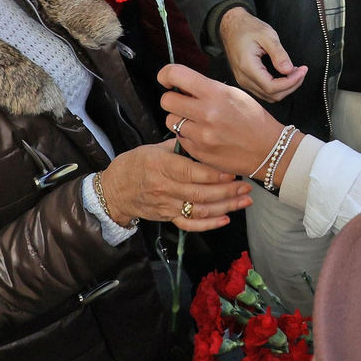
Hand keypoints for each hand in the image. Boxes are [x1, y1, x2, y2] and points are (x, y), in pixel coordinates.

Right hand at [97, 143, 252, 231]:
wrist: (114, 190)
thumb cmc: (135, 163)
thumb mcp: (153, 148)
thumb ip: (178, 146)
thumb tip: (201, 135)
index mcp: (162, 166)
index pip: (192, 172)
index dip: (214, 174)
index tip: (232, 171)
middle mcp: (165, 188)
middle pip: (200, 193)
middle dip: (227, 191)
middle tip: (246, 186)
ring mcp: (167, 205)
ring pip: (199, 210)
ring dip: (225, 207)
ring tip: (244, 201)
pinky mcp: (168, 217)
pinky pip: (190, 224)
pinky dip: (208, 224)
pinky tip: (225, 219)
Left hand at [161, 64, 286, 178]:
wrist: (268, 150)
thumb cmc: (253, 119)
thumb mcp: (234, 94)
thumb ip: (207, 88)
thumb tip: (182, 85)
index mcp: (216, 93)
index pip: (176, 75)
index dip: (166, 75)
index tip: (167, 79)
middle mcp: (206, 113)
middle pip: (166, 100)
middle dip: (172, 99)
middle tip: (183, 102)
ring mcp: (201, 135)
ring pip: (171, 121)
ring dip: (180, 119)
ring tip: (196, 121)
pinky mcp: (199, 152)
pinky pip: (180, 139)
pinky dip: (188, 136)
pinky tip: (204, 135)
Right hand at [218, 6, 306, 100]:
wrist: (231, 26)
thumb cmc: (247, 28)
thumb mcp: (267, 35)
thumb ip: (278, 54)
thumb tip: (289, 70)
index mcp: (248, 67)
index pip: (271, 87)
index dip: (290, 82)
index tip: (302, 71)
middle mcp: (244, 78)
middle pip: (272, 95)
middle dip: (291, 85)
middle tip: (302, 71)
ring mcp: (243, 81)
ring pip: (268, 96)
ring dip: (285, 88)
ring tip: (295, 72)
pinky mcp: (245, 80)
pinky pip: (263, 91)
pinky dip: (277, 87)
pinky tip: (284, 75)